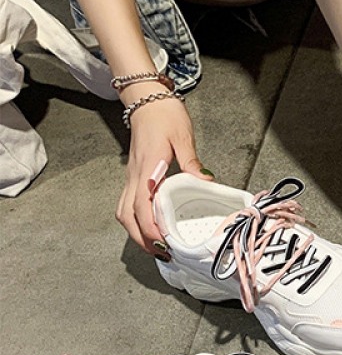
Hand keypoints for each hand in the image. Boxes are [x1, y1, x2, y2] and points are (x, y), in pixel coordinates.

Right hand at [116, 94, 211, 256]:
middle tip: (162, 253)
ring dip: (135, 232)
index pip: (142, 206)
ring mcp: (131, 177)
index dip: (150, 228)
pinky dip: (134, 220)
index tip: (163, 242)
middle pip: (128, 216)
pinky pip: (127, 204)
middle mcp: (135, 176)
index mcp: (147, 168)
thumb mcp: (183, 137)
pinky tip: (148, 227)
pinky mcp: (133, 176)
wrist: (147, 101)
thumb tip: (205, 180)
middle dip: (141, 238)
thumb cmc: (165, 116)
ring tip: (155, 246)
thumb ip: (191, 161)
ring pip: (123, 212)